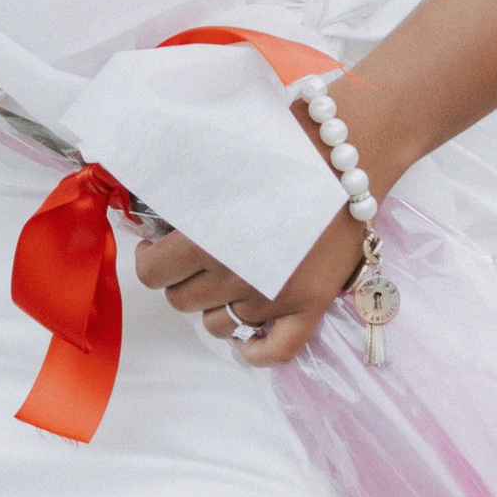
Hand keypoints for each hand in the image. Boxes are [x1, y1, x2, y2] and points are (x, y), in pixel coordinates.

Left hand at [134, 62, 403, 364]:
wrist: (350, 150)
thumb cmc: (281, 144)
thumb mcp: (215, 158)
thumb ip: (178, 190)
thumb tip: (146, 216)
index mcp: (207, 236)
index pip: (152, 273)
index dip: (150, 257)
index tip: (158, 244)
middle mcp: (236, 273)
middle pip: (182, 300)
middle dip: (182, 277)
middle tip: (195, 254)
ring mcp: (274, 296)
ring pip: (218, 324)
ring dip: (216, 304)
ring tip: (227, 274)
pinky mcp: (309, 307)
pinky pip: (272, 352)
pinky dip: (253, 350)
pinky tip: (245, 335)